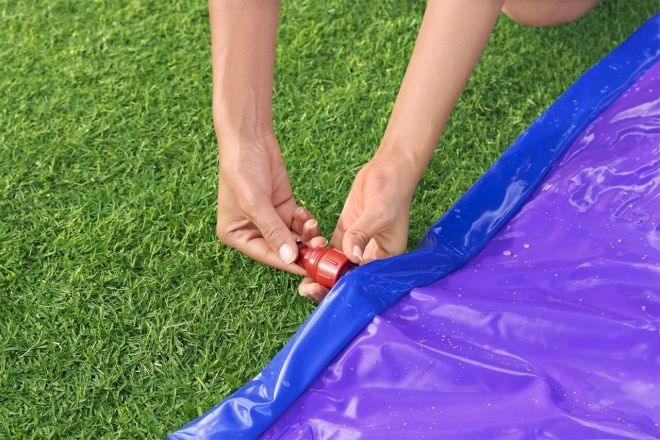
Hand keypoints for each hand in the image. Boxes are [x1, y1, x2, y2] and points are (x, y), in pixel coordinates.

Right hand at [217, 133, 325, 274]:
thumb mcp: (256, 204)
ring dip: (306, 235)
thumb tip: (288, 258)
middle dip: (301, 249)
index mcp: (236, 234)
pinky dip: (306, 222)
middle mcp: (252, 230)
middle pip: (281, 248)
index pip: (266, 255)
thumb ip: (273, 232)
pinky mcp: (283, 206)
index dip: (287, 262)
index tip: (309, 269)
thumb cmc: (242, 169)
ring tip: (314, 228)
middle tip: (319, 248)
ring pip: (293, 236)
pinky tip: (307, 216)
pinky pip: (298, 223)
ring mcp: (269, 218)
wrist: (249, 138)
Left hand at [298, 154, 414, 301]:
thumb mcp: (378, 212)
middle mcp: (370, 257)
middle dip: (325, 284)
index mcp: (385, 258)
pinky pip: (328, 248)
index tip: (321, 289)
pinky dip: (316, 251)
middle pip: (346, 278)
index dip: (341, 288)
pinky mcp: (346, 234)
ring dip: (318, 270)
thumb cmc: (393, 191)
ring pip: (334, 266)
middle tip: (305, 287)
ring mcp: (355, 245)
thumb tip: (351, 256)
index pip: (362, 281)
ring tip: (301, 271)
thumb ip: (362, 233)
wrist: (389, 169)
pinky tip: (303, 250)